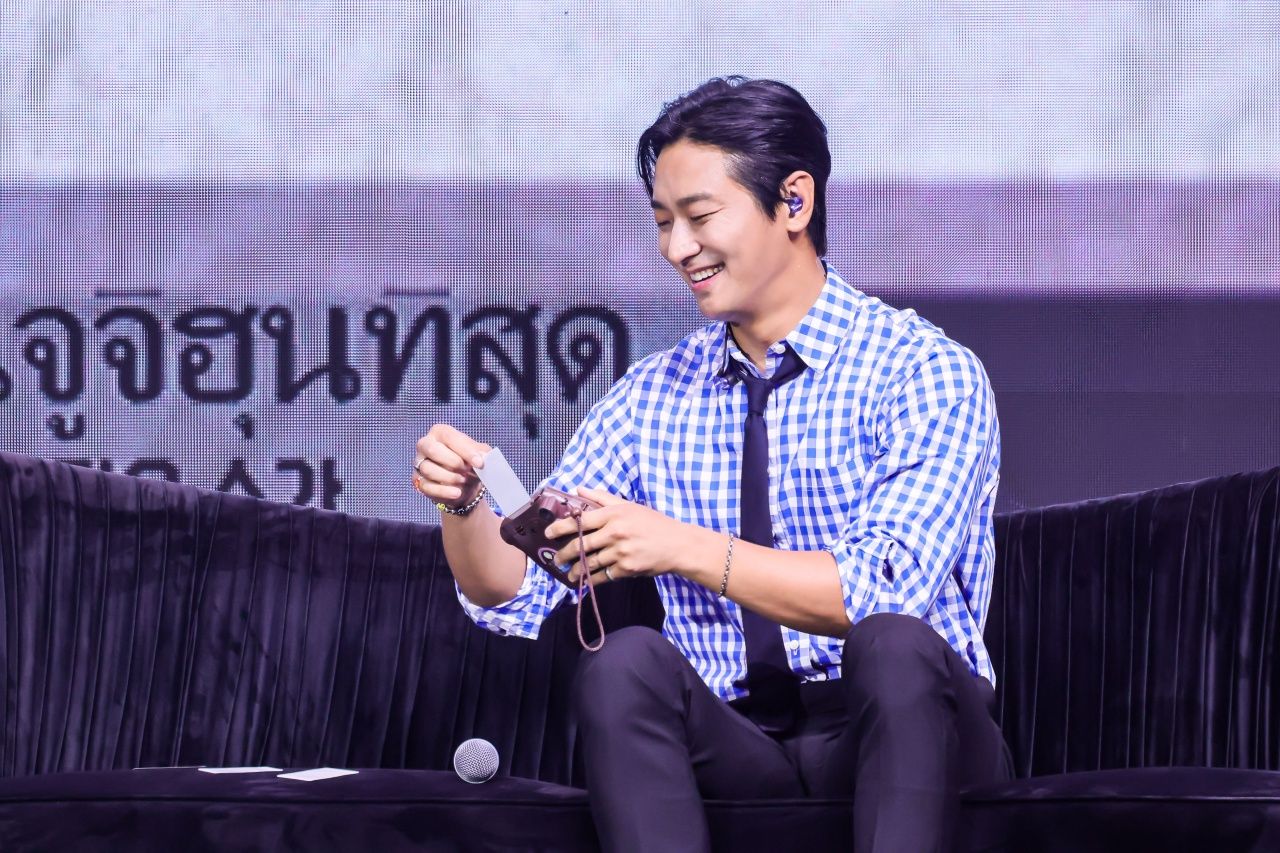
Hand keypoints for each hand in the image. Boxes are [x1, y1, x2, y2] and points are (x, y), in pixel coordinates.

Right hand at [413, 424, 490, 509]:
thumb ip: (482, 452)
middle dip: (453, 462)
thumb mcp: (479, 454)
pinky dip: (444, 491)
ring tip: (463, 480)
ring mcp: (419, 463)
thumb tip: (483, 457)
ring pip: (428, 469)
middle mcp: (425, 444)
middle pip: (433, 450)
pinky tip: (457, 492)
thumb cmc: (469, 462)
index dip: (465, 450)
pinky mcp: (418, 480)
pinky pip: (427, 486)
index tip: (479, 463)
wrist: (465, 484)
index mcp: (440, 432)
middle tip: (467, 470)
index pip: (450, 437)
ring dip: (450, 477)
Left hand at [548, 488, 694, 584]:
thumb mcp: (629, 506)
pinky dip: (591, 580)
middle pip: (581, 544)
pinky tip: (585, 582)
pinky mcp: (626, 568)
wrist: (677, 544)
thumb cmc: (652, 523)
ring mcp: (620, 552)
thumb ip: (601, 498)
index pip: (580, 520)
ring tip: (568, 573)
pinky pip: (603, 576)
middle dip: (564, 554)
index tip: (548, 533)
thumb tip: (578, 490)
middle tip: (556, 559)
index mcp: (614, 514)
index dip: (560, 527)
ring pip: (589, 563)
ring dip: (575, 570)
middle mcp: (615, 532)